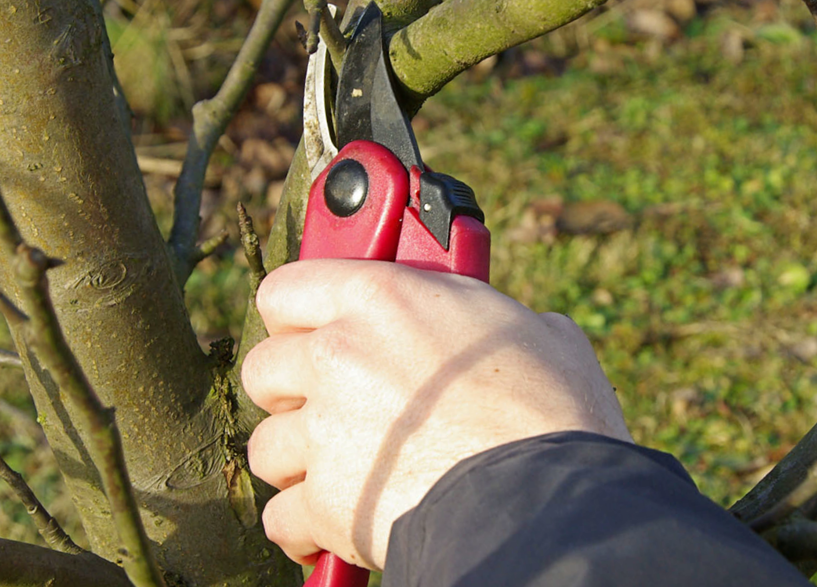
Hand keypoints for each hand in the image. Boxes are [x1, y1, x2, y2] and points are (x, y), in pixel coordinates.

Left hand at [243, 259, 630, 569]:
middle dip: (290, 394)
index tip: (308, 333)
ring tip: (342, 470)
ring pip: (266, 447)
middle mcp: (339, 355)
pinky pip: (281, 516)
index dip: (295, 318)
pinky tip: (336, 524)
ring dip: (299, 462)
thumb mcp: (531, 329)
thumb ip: (481, 318)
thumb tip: (498, 331)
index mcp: (382, 297)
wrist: (549, 494)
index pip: (285, 290)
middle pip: (262, 370)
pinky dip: (305, 526)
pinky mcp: (326, 501)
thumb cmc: (554, 409)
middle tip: (329, 407)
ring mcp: (325, 430)